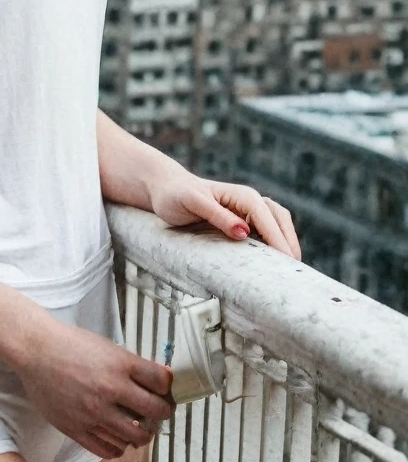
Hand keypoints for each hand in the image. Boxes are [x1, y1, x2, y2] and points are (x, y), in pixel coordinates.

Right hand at [14, 319, 174, 459]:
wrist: (35, 350)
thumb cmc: (69, 344)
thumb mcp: (107, 346)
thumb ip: (132, 365)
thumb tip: (159, 378)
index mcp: (119, 364)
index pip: (162, 383)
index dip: (169, 388)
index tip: (166, 391)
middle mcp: (110, 389)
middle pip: (155, 412)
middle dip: (162, 413)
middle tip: (158, 412)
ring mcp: (94, 412)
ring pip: (136, 436)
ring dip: (143, 433)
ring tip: (138, 426)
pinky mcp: (77, 428)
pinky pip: (109, 450)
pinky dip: (119, 447)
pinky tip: (118, 437)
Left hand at [148, 173, 301, 259]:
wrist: (166, 189)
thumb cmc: (176, 195)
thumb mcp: (194, 203)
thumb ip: (218, 216)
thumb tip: (244, 232)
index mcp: (241, 195)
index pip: (267, 217)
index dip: (279, 239)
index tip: (288, 261)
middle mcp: (249, 200)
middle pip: (280, 219)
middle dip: (290, 242)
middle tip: (295, 272)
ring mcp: (248, 209)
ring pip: (278, 223)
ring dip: (286, 241)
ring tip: (290, 269)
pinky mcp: (244, 218)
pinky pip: (267, 230)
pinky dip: (276, 242)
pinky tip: (276, 261)